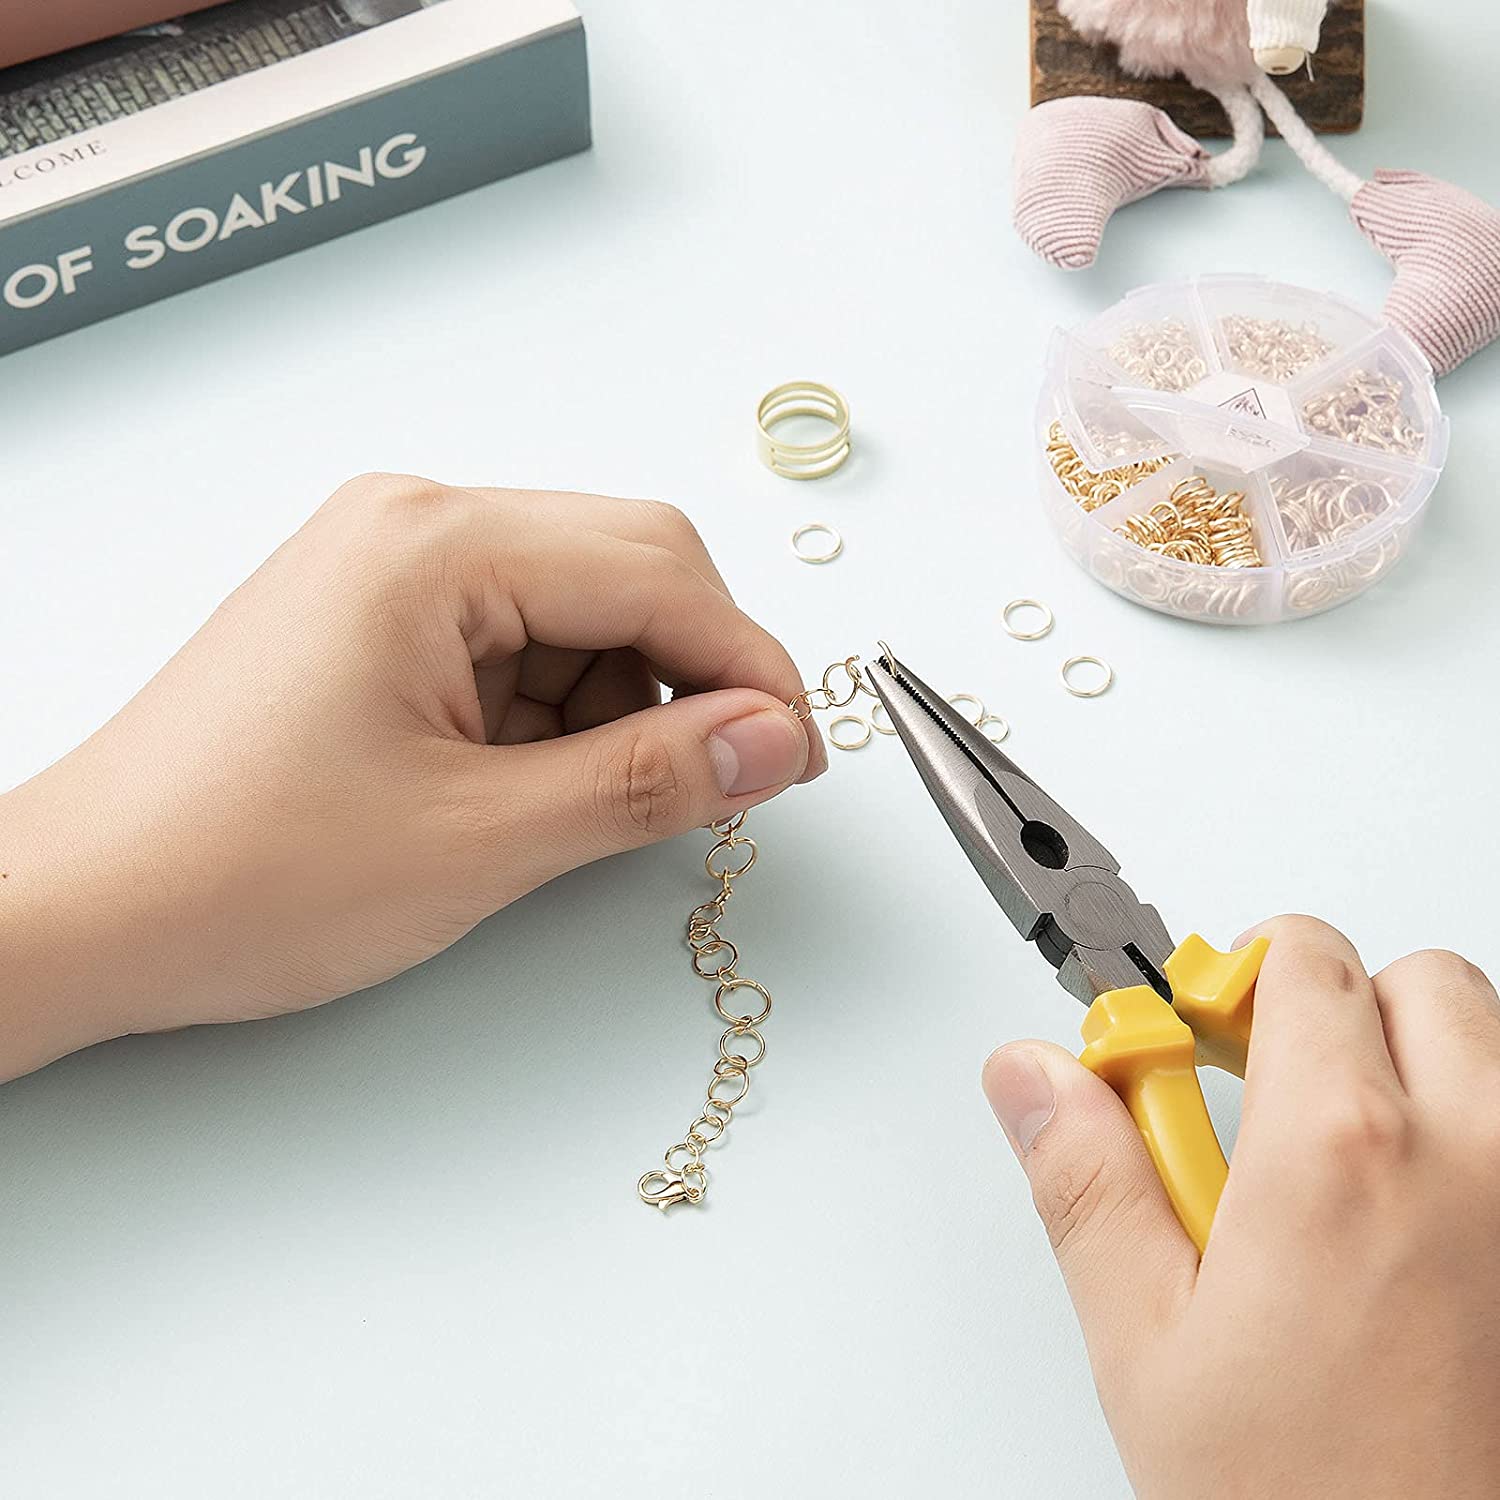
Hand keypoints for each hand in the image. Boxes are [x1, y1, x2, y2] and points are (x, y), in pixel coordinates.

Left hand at [1, 475, 824, 1078]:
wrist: (86, 913)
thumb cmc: (240, 872)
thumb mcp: (480, 839)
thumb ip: (649, 782)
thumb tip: (774, 743)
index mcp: (434, 545)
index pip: (658, 570)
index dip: (749, 667)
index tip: (793, 757)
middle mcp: (414, 527)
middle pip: (627, 572)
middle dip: (687, 681)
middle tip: (718, 785)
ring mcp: (393, 570)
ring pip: (580, 613)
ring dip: (617, 708)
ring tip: (565, 809)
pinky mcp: (383, 621)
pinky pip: (520, 644)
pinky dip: (556, 717)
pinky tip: (523, 789)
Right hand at [983, 916, 1499, 1497]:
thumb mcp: (1150, 1347)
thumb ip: (1087, 1181)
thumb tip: (1033, 1077)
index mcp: (1341, 1154)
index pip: (1301, 959)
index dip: (1233, 979)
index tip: (1197, 1034)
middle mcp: (1470, 1157)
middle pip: (1415, 983)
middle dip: (1336, 1009)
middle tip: (1270, 1090)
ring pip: (1493, 1050)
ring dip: (1422, 1067)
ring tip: (1347, 1159)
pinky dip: (1478, 1135)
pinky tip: (1421, 1217)